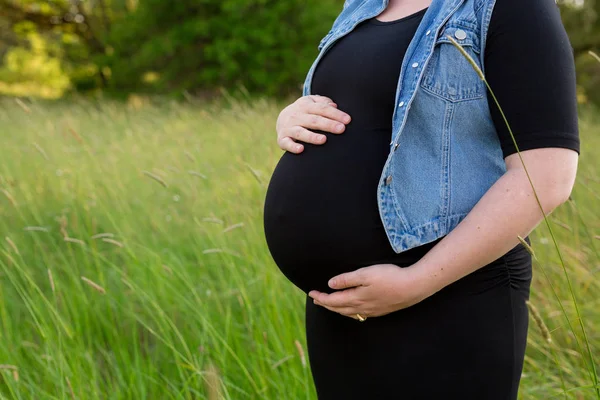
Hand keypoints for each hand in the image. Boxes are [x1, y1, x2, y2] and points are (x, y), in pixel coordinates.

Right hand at [276, 95, 351, 153]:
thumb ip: (323, 102)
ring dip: (312, 136)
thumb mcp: (312, 102)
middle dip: (328, 124)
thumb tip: (334, 106)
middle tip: (341, 129)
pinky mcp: (282, 139)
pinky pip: (287, 143)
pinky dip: (293, 147)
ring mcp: (288, 128)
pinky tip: (301, 149)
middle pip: (314, 120)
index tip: (348, 120)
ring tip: (324, 140)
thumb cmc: (304, 112)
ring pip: (300, 132)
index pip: (322, 109)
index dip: (335, 114)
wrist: (282, 119)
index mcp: (305, 105)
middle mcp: (296, 116)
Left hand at [308, 264, 434, 319]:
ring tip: (329, 305)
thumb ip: (347, 279)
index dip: (321, 298)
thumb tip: (330, 284)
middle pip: (339, 309)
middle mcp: (362, 308)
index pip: (333, 301)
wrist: (413, 287)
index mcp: (356, 298)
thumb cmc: (389, 277)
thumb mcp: (365, 274)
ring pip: (349, 313)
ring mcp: (372, 311)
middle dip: (326, 304)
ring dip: (337, 309)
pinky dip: (349, 312)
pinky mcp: (380, 310)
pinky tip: (352, 310)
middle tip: (316, 300)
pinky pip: (359, 314)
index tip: (311, 293)